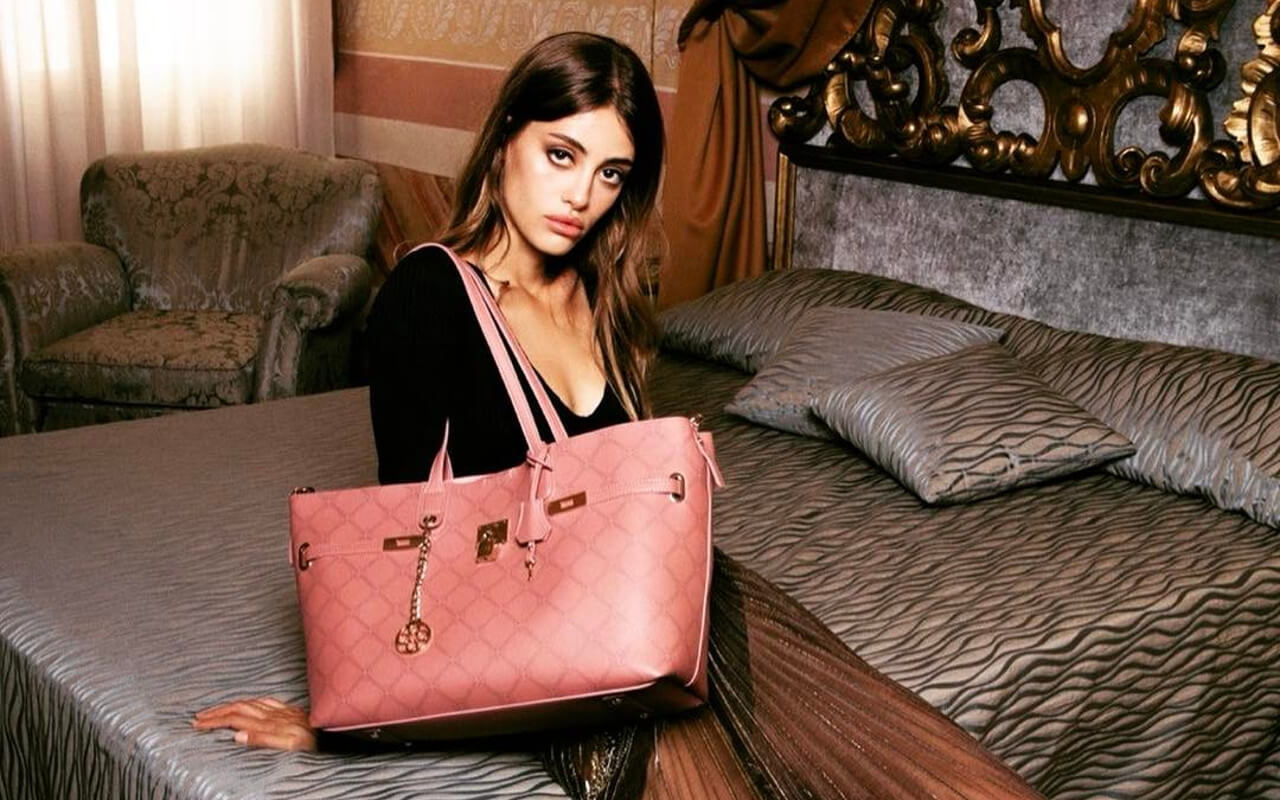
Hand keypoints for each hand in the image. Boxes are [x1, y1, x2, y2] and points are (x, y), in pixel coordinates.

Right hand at [192, 697, 316, 750]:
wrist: (335, 733)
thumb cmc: (312, 743)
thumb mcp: (288, 746)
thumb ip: (262, 739)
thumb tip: (236, 735)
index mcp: (269, 723)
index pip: (234, 718)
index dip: (215, 720)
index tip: (198, 723)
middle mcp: (273, 714)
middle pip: (238, 707)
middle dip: (217, 711)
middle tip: (199, 717)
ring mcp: (281, 710)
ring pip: (249, 702)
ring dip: (229, 704)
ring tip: (215, 709)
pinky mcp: (289, 710)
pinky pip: (264, 701)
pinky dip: (249, 701)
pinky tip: (248, 702)